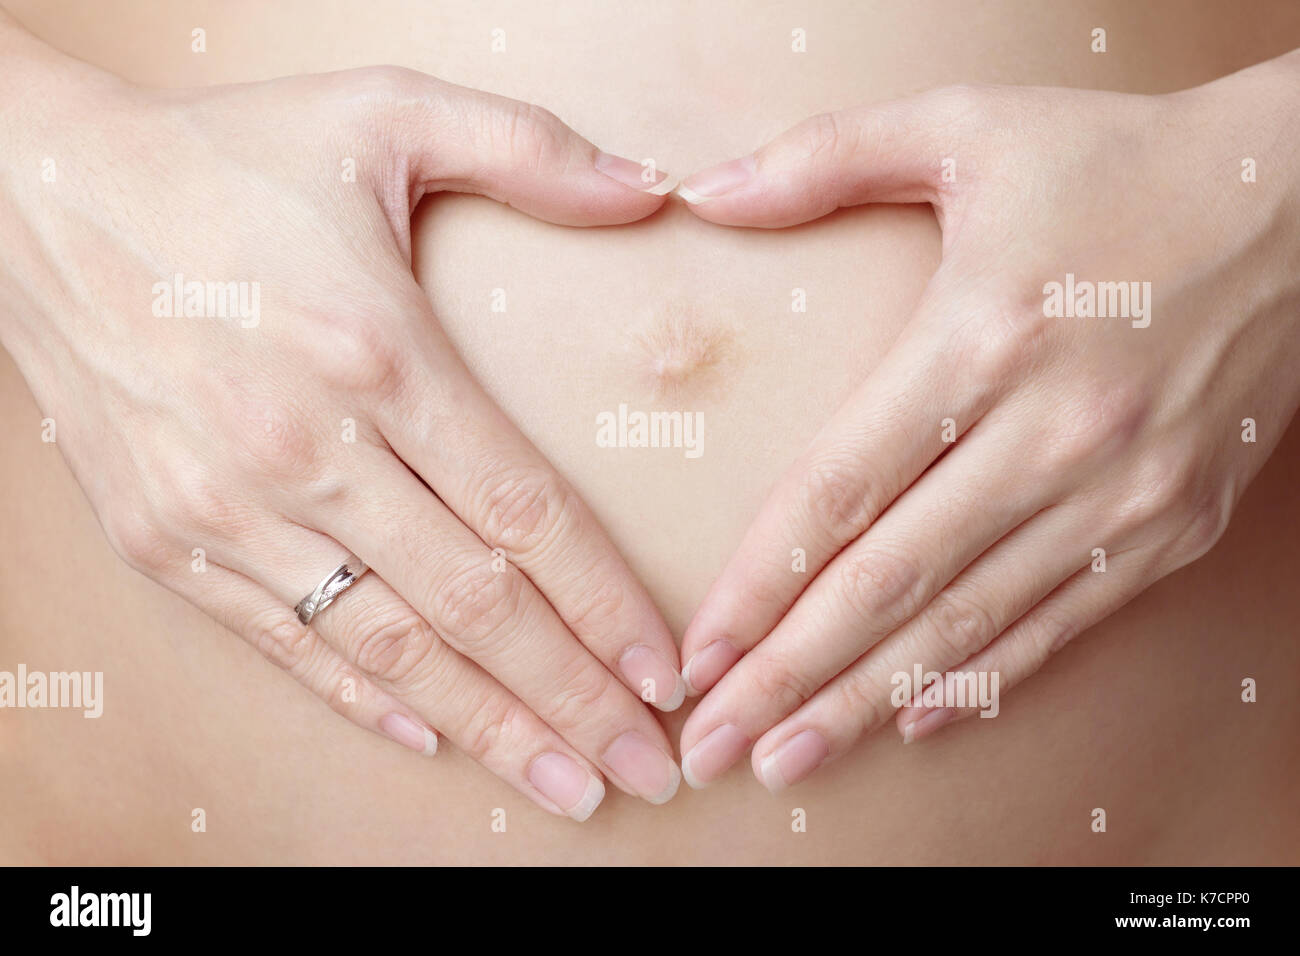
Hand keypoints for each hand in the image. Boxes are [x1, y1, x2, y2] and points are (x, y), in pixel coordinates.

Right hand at [0, 18, 684, 819]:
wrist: (33, 198)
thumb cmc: (221, 159)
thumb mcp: (382, 111)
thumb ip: (529, 148)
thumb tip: (656, 183)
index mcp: (376, 356)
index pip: (524, 513)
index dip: (605, 604)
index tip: (666, 672)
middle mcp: (304, 450)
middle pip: (473, 607)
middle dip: (571, 700)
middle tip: (647, 770)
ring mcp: (227, 509)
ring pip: (388, 649)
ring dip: (487, 728)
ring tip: (565, 785)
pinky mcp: (168, 540)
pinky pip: (285, 644)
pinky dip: (363, 700)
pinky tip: (431, 739)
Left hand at [673, 52, 1299, 788]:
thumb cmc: (1123, 162)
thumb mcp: (968, 126)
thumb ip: (824, 156)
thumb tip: (700, 192)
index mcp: (981, 341)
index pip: (835, 493)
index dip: (755, 586)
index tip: (695, 655)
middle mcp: (1050, 434)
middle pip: (886, 584)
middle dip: (787, 677)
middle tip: (713, 746)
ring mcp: (1119, 493)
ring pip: (966, 625)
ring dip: (866, 704)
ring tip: (787, 760)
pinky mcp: (1170, 524)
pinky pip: (1060, 625)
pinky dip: (983, 681)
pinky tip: (914, 722)